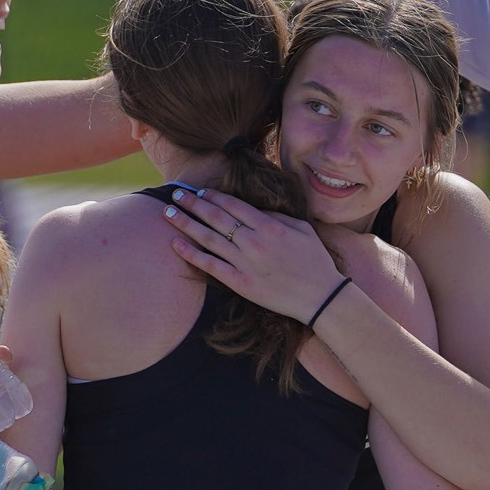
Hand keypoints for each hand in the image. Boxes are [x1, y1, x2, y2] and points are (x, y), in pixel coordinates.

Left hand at [163, 186, 342, 323]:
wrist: (320, 298)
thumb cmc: (315, 261)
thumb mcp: (302, 229)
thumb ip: (276, 217)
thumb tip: (252, 209)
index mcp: (270, 227)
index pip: (234, 206)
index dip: (214, 196)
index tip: (200, 191)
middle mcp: (254, 243)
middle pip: (216, 218)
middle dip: (193, 203)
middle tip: (175, 194)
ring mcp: (245, 264)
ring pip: (208, 239)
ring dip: (186, 223)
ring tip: (168, 213)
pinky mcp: (240, 284)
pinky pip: (210, 266)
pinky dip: (191, 254)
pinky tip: (175, 244)